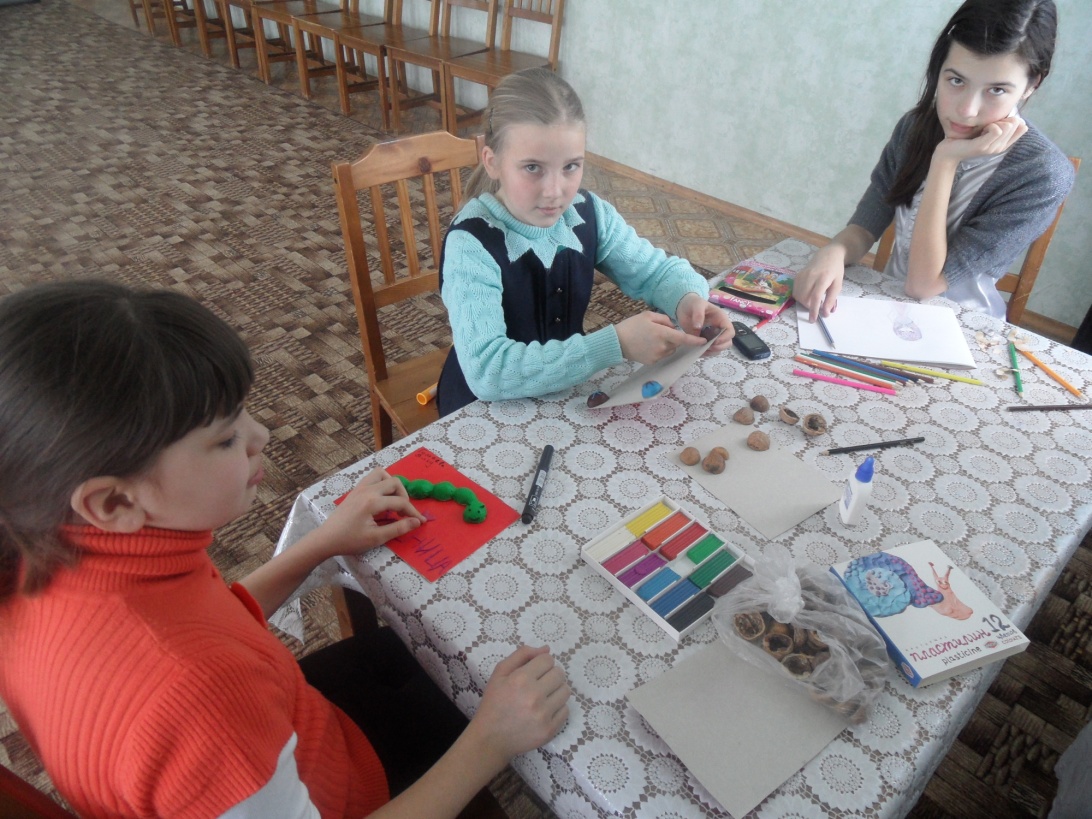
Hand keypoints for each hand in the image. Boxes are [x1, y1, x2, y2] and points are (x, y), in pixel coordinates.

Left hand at [317, 468, 426, 557]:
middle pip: (394, 482)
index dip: (413, 512)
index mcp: (372, 502)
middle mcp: (367, 490)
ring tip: (394, 501)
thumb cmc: (350, 540)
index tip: (421, 522)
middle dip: (404, 496)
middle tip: (404, 512)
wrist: (326, 539)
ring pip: (382, 474)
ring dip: (392, 485)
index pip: (400, 502)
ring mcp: (360, 488)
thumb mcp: (376, 538)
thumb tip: (416, 522)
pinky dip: (382, 484)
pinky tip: (382, 499)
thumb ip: (398, 528)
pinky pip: (372, 478)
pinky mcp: (355, 490)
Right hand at [470, 645, 569, 762]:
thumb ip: (522, 655)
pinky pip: (566, 710)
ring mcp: (544, 714)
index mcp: (521, 679)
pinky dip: (557, 708)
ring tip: (544, 696)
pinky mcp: (550, 730)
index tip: (535, 671)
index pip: (548, 659)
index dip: (542, 663)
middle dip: (551, 675)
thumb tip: (546, 649)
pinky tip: (545, 710)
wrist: (491, 738)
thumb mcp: (499, 673)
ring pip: (566, 691)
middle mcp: (534, 696)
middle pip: (559, 674)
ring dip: (556, 690)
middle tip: (540, 683)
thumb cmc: (494, 702)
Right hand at [616, 311, 705, 365]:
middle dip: (673, 338)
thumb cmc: (632, 325)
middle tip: (659, 331)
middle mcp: (662, 346)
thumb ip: (665, 320)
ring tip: (651, 338)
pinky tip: (647, 345)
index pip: (683, 338)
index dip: (695, 340)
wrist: (617, 342)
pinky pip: (661, 355)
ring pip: (669, 350)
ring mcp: (657, 356)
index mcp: (662, 333)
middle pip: (676, 344)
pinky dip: (659, 350)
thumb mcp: (648, 315)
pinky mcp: (652, 362)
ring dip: (666, 344)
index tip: (704, 341)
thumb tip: (674, 327)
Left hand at [675, 292, 734, 354]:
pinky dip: (705, 353)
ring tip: (701, 350)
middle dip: (719, 347)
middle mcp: (720, 329)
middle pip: (728, 342)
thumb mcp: (697, 305)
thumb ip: (698, 315)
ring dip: (712, 352)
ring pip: (720, 348)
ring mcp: (713, 336)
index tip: (714, 341)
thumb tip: (698, 327)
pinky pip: (710, 350)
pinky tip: (697, 351)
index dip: (725, 338)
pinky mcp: (705, 341)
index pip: (730, 331)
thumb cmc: (694, 303)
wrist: (684, 307)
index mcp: (721, 319)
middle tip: (708, 347)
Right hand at [794, 245, 844, 321]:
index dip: (813, 309)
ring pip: (798, 295)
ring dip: (803, 302)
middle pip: (804, 297)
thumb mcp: (838, 285)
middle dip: (808, 306)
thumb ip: (831, 299)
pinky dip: (799, 296)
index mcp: (823, 278)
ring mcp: (802, 275)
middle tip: (816, 306)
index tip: (813, 319)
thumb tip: (825, 313)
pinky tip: (806, 294)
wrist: (828, 255)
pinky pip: (795, 291)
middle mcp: (811, 276)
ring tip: (811, 300)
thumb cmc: (835, 270)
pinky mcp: (798, 275)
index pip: (815, 297)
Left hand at [934, 115, 1027, 164]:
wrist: (948, 152)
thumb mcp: (987, 130)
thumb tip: (1018, 117)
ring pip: (1007, 126)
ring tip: (984, 128)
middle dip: (1003, 119)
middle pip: (1015, 124)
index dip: (1013, 119)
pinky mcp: (982, 146)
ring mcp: (992, 148)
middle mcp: (1000, 148)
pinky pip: (996, 130)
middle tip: (988, 125)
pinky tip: (982, 129)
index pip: (1023, 128)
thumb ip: (1001, 125)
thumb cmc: (966, 139)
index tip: (997, 122)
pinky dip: (991, 125)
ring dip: (995, 121)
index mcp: (1003, 144)